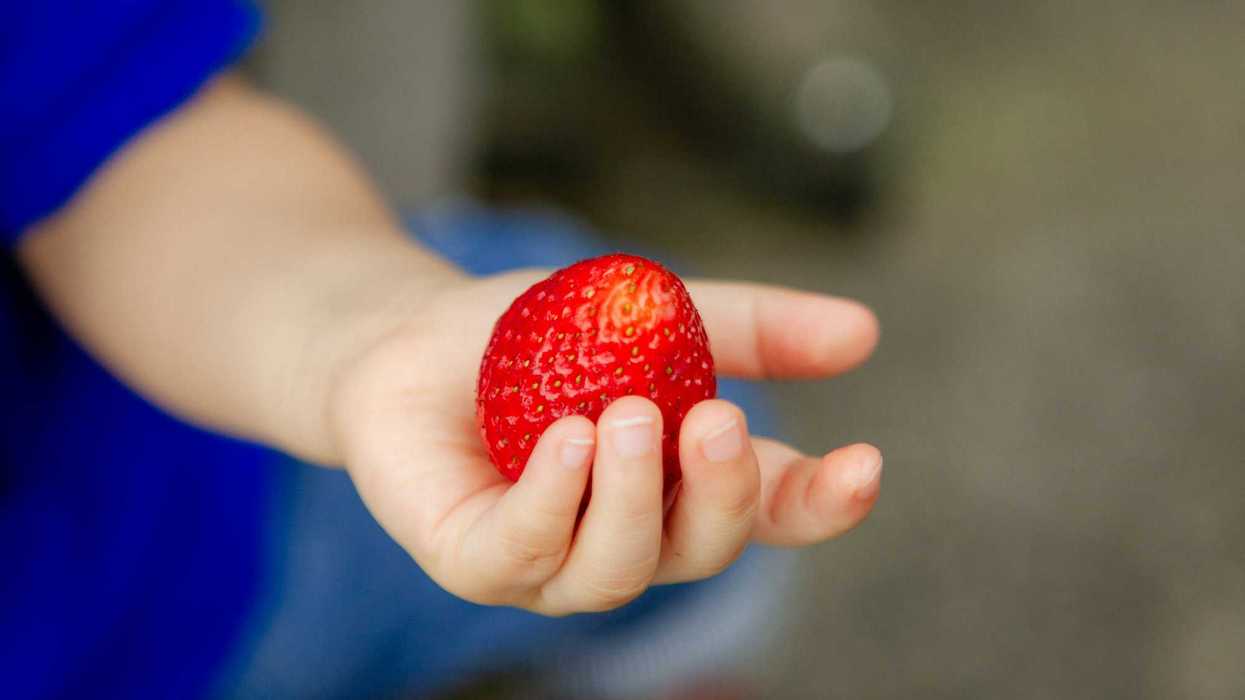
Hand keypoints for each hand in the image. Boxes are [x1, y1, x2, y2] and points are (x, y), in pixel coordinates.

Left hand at [328, 271, 881, 615]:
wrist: (409, 333)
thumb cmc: (534, 337)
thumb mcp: (650, 313)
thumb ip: (751, 327)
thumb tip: (866, 332)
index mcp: (679, 487)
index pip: (769, 514)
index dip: (823, 503)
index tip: (866, 462)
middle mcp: (625, 536)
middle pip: (701, 551)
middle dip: (720, 494)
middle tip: (718, 417)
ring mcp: (548, 560)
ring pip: (614, 570)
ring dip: (632, 498)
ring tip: (630, 416)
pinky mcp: (472, 559)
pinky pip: (522, 554)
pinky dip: (553, 502)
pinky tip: (568, 441)